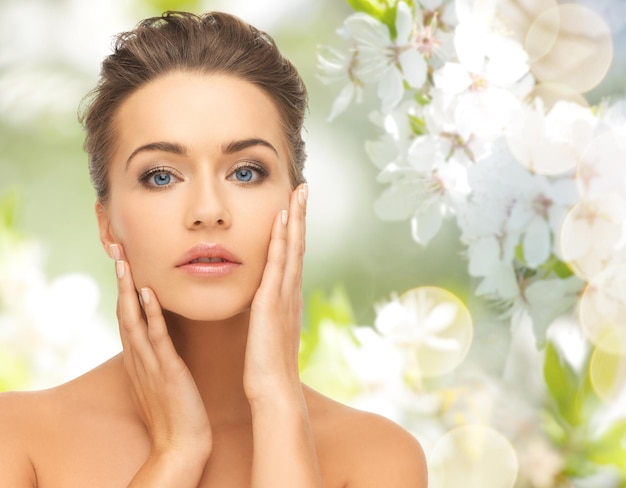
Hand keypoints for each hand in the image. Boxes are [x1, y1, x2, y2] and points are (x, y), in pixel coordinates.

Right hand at [111, 244, 211, 464]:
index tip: (123, 261)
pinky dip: (151, 313)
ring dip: (128, 289)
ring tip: (124, 261)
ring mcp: (150, 363)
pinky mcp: (167, 370)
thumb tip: (163, 334)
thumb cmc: (176, 410)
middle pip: (124, 311)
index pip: (127, 316)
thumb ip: (159, 355)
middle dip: (120, 280)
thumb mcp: (162, 377)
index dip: (123, 288)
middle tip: (117, 250)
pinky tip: (148, 292)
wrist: (181, 443)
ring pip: (133, 320)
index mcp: (139, 358)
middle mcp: (139, 357)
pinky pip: (156, 337)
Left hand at [243, 184, 307, 403]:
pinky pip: (277, 263)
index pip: (293, 256)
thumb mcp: (269, 332)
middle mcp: (291, 292)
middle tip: (303, 187)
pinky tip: (281, 219)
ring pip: (292, 248)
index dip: (295, 230)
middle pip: (298, 245)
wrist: (274, 389)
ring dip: (295, 218)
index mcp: (288, 298)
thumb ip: (269, 313)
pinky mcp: (272, 302)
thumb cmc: (268, 365)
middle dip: (300, 215)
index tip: (295, 206)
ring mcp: (284, 295)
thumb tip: (265, 302)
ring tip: (298, 192)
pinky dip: (281, 239)